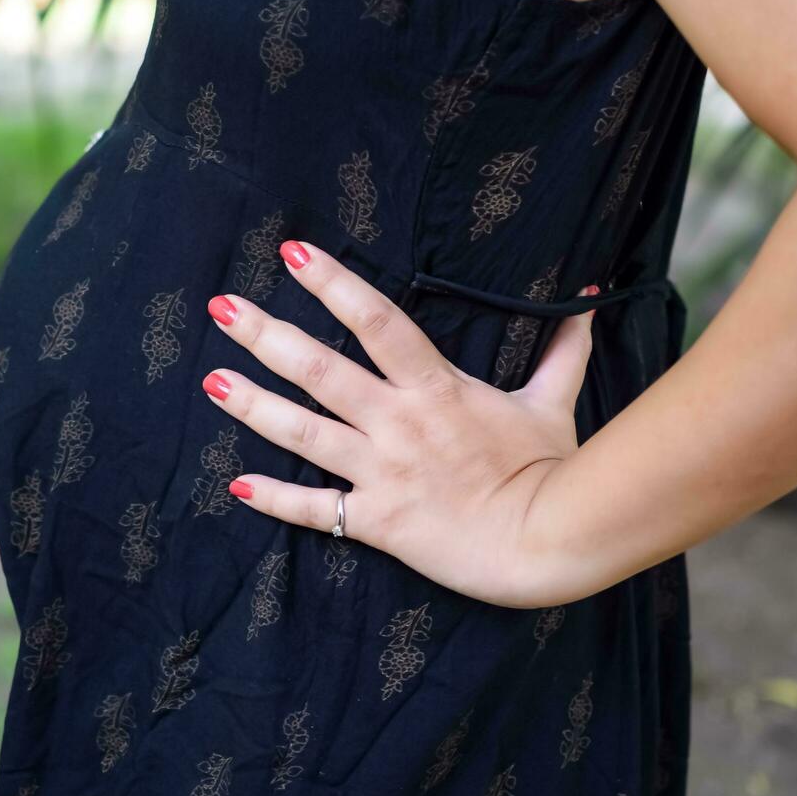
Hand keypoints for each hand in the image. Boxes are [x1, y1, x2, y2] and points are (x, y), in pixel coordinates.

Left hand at [200, 238, 599, 608]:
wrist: (549, 541)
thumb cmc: (552, 468)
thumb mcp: (553, 401)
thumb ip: (562, 346)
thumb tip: (586, 294)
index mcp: (436, 387)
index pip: (377, 322)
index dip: (333, 285)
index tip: (294, 254)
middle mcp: (398, 424)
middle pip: (320, 371)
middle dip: (267, 336)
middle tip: (221, 308)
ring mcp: (382, 473)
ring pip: (304, 433)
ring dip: (253, 406)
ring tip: (210, 381)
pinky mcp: (377, 522)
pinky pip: (316, 511)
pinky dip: (276, 500)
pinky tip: (237, 486)